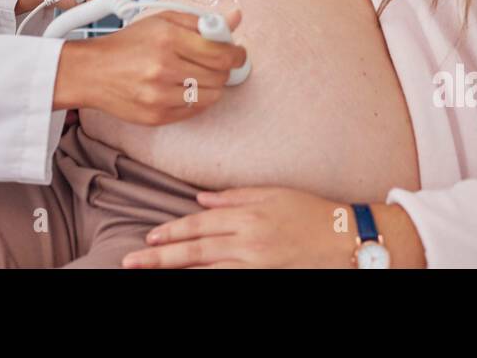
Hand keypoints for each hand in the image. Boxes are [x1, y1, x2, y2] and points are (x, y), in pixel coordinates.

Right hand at [53, 7, 244, 121]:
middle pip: (220, 76)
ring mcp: (159, 95)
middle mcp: (163, 67)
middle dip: (223, 69)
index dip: (237, 54)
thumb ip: (201, 20)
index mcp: (168, 38)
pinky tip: (183, 89)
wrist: (91, 71)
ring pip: (211, 96)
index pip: (221, 53)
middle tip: (216, 63)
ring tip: (198, 76)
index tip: (237, 53)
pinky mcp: (156, 116)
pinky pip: (194, 112)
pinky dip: (195, 101)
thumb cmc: (129, 43)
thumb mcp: (163, 21)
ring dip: (211, 86)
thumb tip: (236, 18)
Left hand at [121, 188, 408, 268]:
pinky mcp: (264, 280)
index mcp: (246, 216)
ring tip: (149, 274)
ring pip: (205, 271)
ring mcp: (255, 265)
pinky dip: (206, 283)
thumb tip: (199, 200)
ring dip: (175, 273)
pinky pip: (227, 283)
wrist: (345, 238)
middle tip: (130, 262)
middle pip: (193, 251)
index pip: (198, 225)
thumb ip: (233, 197)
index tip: (148, 238)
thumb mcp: (271, 193)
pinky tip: (190, 283)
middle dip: (159, 257)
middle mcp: (246, 242)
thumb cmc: (310, 211)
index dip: (170, 232)